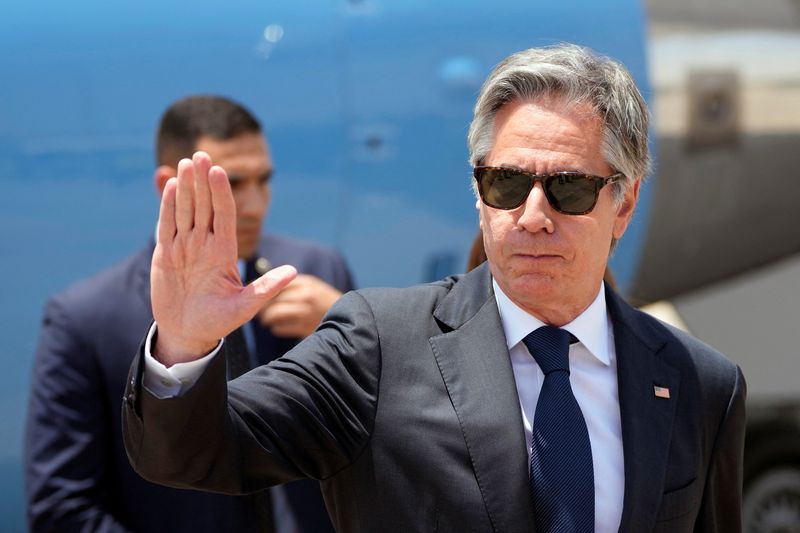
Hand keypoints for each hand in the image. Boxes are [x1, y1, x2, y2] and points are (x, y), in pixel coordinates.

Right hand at [151, 152, 296, 365]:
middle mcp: (205, 244)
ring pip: (185, 210)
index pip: (224, 216)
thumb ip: (266, 289)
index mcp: (224, 252)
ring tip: (187, 163)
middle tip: (202, 155)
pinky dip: (167, 206)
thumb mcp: (244, 307)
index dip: (221, 193)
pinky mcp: (165, 253)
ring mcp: (185, 246)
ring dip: (186, 187)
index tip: (220, 172)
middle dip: (203, 181)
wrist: (188, 333)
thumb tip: (293, 273)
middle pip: (204, 206)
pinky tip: (170, 185)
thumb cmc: (218, 321)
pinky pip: (166, 224)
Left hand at [258, 275, 342, 337]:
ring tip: (265, 320)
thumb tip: (266, 283)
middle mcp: (306, 295)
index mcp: (306, 282)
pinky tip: (276, 327)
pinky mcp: (305, 328)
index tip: (254, 293)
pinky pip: (281, 328)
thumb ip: (293, 284)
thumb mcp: (312, 286)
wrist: (347, 319)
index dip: (263, 289)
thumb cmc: (323, 302)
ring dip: (267, 317)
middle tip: (257, 308)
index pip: (277, 283)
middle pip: (273, 298)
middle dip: (262, 304)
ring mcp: (306, 312)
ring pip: (275, 313)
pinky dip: (276, 328)